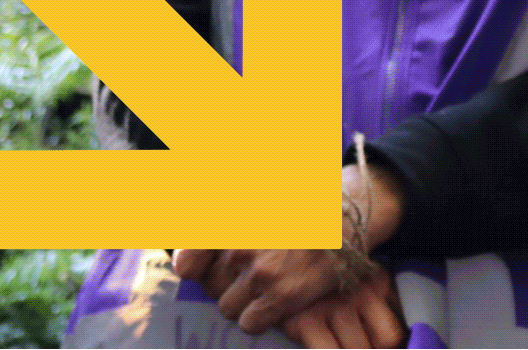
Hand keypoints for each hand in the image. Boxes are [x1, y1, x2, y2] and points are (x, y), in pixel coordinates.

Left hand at [173, 163, 406, 334]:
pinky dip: (258, 316)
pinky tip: (274, 300)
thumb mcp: (255, 206)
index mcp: (232, 223)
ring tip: (263, 286)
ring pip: (227, 306)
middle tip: (247, 273)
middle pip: (209, 285)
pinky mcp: (282, 296)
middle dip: (224, 282)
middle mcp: (241, 248)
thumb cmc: (298, 213)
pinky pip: (249, 322)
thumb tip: (182, 266)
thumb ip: (214, 236)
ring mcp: (261, 274)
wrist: (345, 222)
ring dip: (241, 301)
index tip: (199, 269)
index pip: (188, 260)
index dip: (193, 268)